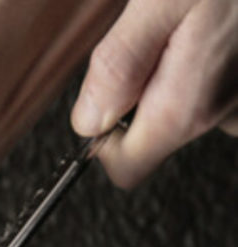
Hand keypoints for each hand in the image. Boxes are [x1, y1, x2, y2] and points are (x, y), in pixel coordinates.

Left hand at [71, 0, 237, 185]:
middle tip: (163, 26)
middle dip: (146, 88)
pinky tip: (223, 20)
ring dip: (183, 67)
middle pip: (159, 132)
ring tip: (202, 13)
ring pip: (194, 104)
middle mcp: (221, 115)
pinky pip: (225, 86)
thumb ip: (120, 63)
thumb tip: (87, 120)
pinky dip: (215, 56)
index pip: (126, 167)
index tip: (103, 99)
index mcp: (185, 106)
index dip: (103, 141)